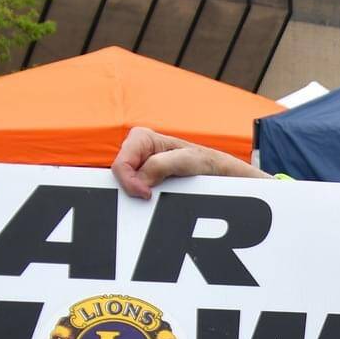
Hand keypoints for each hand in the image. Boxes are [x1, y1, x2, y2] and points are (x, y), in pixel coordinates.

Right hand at [110, 126, 264, 199]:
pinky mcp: (145, 181)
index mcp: (141, 138)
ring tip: (161, 196)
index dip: (130, 182)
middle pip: (119, 177)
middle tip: (153, 197)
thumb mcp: (189, 161)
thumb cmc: (207, 163)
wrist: (220, 175)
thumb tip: (139, 181)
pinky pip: (134, 194)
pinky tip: (157, 200)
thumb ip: (163, 165)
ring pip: (125, 188)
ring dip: (139, 197)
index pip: (120, 164)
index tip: (147, 195)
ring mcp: (139, 167)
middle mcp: (137, 151)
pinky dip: (143, 200)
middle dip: (132, 190)